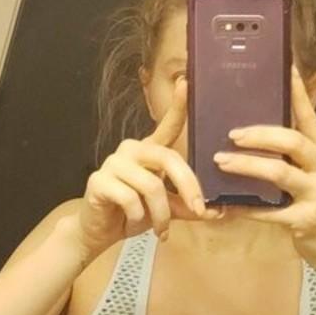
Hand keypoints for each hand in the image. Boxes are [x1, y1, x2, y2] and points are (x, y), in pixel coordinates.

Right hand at [77, 76, 221, 259]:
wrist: (98, 231)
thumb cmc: (133, 214)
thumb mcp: (166, 210)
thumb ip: (188, 206)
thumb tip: (217, 211)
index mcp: (149, 151)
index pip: (167, 125)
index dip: (178, 105)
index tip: (186, 83)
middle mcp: (131, 150)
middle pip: (168, 158)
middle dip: (188, 187)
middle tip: (198, 210)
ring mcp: (113, 163)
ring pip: (152, 186)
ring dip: (161, 214)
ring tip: (161, 229)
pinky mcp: (99, 180)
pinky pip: (130, 199)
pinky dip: (138, 217)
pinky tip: (132, 223)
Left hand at [213, 65, 315, 273]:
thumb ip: (298, 153)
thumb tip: (266, 128)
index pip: (310, 117)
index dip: (298, 93)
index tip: (285, 70)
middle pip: (292, 142)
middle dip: (260, 134)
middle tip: (232, 133)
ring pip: (279, 173)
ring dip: (246, 166)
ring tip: (221, 161)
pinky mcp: (305, 221)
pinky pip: (268, 211)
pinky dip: (244, 207)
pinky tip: (225, 205)